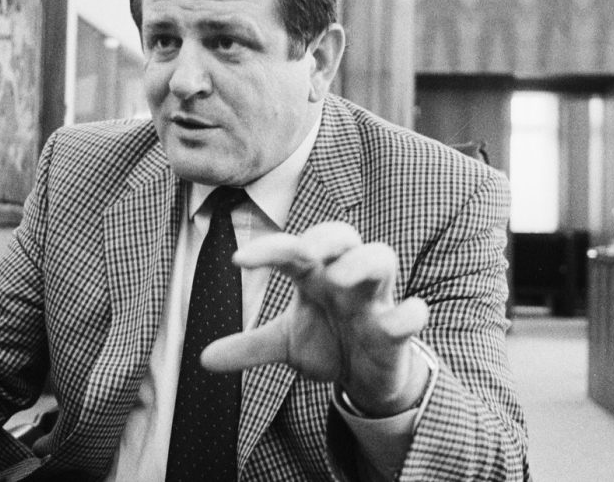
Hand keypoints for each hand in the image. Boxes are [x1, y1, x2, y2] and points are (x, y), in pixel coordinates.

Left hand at [200, 222, 430, 416]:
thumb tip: (202, 359)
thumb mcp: (286, 345)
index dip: (269, 249)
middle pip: (343, 235)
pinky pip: (412, 314)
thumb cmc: (330, 344)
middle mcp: (346, 279)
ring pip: (382, 258)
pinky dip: (408, 315)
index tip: (237, 261)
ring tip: (339, 279)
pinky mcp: (398, 331)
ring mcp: (375, 301)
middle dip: (324, 238)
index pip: (294, 249)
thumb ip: (249, 346)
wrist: (369, 378)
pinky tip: (396, 321)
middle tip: (303, 254)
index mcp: (316, 275)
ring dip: (363, 263)